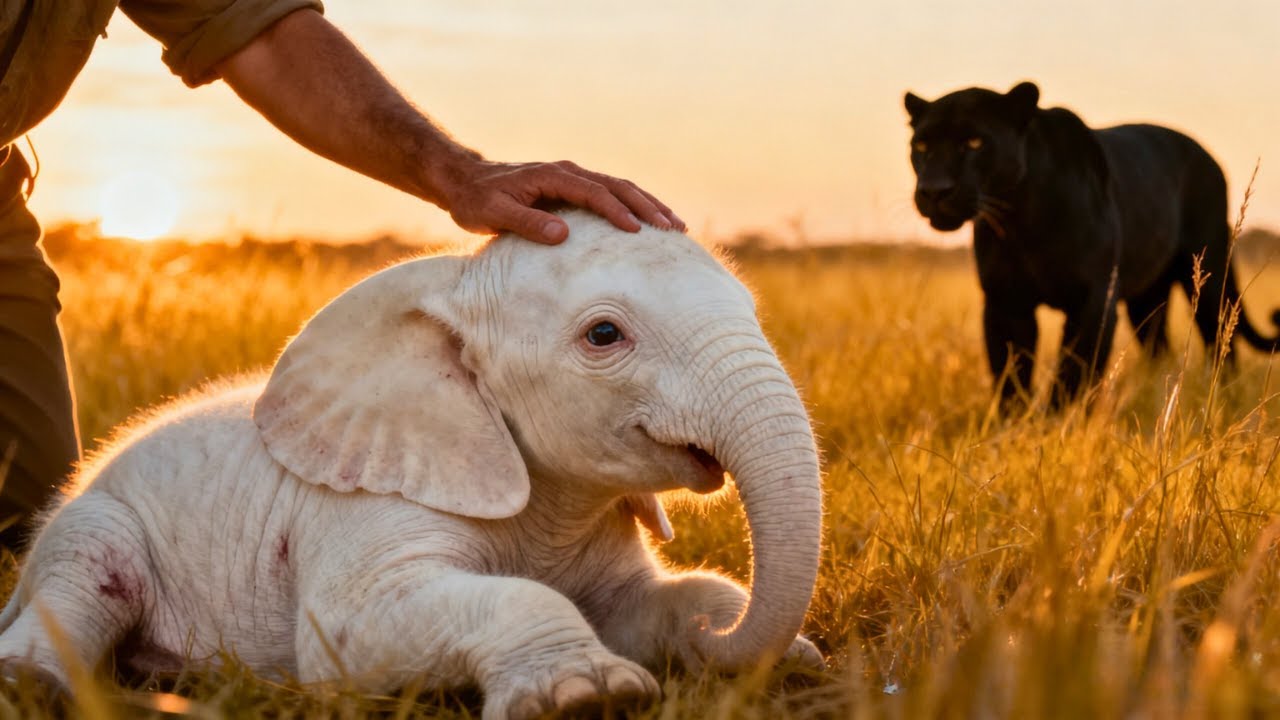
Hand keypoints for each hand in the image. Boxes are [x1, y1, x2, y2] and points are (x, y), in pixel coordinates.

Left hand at [438, 159, 685, 244]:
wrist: (466, 181)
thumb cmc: (477, 200)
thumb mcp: (493, 214)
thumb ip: (527, 223)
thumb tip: (562, 235)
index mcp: (553, 176)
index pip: (594, 193)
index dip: (617, 212)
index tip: (637, 232)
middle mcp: (568, 172)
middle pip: (618, 186)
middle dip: (648, 207)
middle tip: (673, 229)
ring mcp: (573, 178)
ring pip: (621, 188)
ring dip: (649, 205)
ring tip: (675, 226)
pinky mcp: (574, 188)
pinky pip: (611, 194)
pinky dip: (635, 206)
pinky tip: (651, 223)